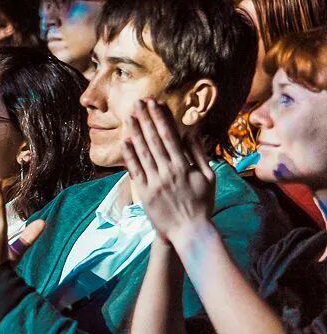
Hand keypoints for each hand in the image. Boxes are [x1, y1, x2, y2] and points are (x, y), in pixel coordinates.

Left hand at [121, 99, 214, 243]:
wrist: (189, 231)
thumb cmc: (202, 203)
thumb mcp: (208, 177)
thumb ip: (200, 154)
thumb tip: (192, 132)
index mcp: (184, 166)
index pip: (169, 136)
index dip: (160, 118)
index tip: (154, 103)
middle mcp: (167, 171)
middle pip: (154, 140)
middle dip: (146, 119)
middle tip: (138, 102)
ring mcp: (154, 182)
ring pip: (142, 152)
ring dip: (135, 132)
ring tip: (130, 116)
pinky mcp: (144, 192)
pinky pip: (135, 170)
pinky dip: (129, 155)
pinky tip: (125, 141)